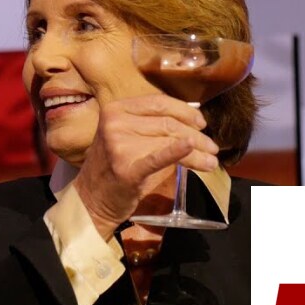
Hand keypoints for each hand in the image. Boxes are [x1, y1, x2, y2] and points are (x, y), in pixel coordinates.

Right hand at [74, 93, 218, 238]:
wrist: (92, 200)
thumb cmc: (113, 168)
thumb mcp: (125, 136)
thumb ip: (150, 123)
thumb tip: (192, 119)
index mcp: (116, 109)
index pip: (159, 103)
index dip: (185, 111)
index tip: (201, 123)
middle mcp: (115, 123)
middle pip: (167, 123)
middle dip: (196, 135)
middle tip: (212, 148)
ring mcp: (119, 145)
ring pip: (170, 141)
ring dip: (197, 152)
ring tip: (211, 161)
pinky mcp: (127, 169)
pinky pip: (158, 157)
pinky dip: (178, 153)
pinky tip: (192, 150)